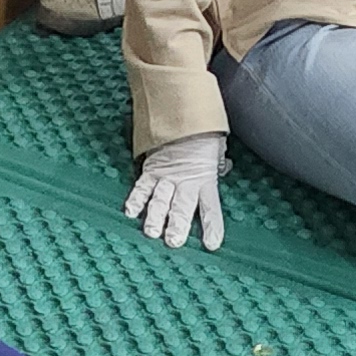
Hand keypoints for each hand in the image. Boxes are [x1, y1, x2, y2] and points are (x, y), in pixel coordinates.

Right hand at [125, 133, 225, 251]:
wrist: (181, 111)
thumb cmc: (202, 132)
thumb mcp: (216, 147)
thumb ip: (218, 162)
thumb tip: (225, 167)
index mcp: (205, 180)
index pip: (210, 208)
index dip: (211, 226)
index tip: (211, 245)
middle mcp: (185, 182)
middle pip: (182, 208)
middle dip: (177, 225)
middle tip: (173, 241)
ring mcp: (166, 177)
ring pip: (161, 200)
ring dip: (156, 217)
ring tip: (151, 232)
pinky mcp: (151, 170)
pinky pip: (142, 187)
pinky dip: (136, 199)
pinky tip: (130, 212)